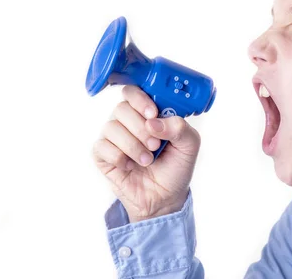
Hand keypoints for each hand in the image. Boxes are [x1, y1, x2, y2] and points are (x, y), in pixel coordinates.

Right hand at [92, 85, 200, 221]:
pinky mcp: (102, 155)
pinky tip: (130, 166)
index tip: (152, 113)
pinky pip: (101, 147)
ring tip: (147, 160)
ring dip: (132, 146)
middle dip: (140, 128)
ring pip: (111, 127)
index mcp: (148, 113)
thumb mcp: (189, 146)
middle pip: (122, 108)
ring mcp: (114, 137)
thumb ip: (179, 127)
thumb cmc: (175, 168)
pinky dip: (120, 157)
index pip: (134, 91)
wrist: (164, 198)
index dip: (140, 99)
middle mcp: (128, 121)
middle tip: (155, 145)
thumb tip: (153, 122)